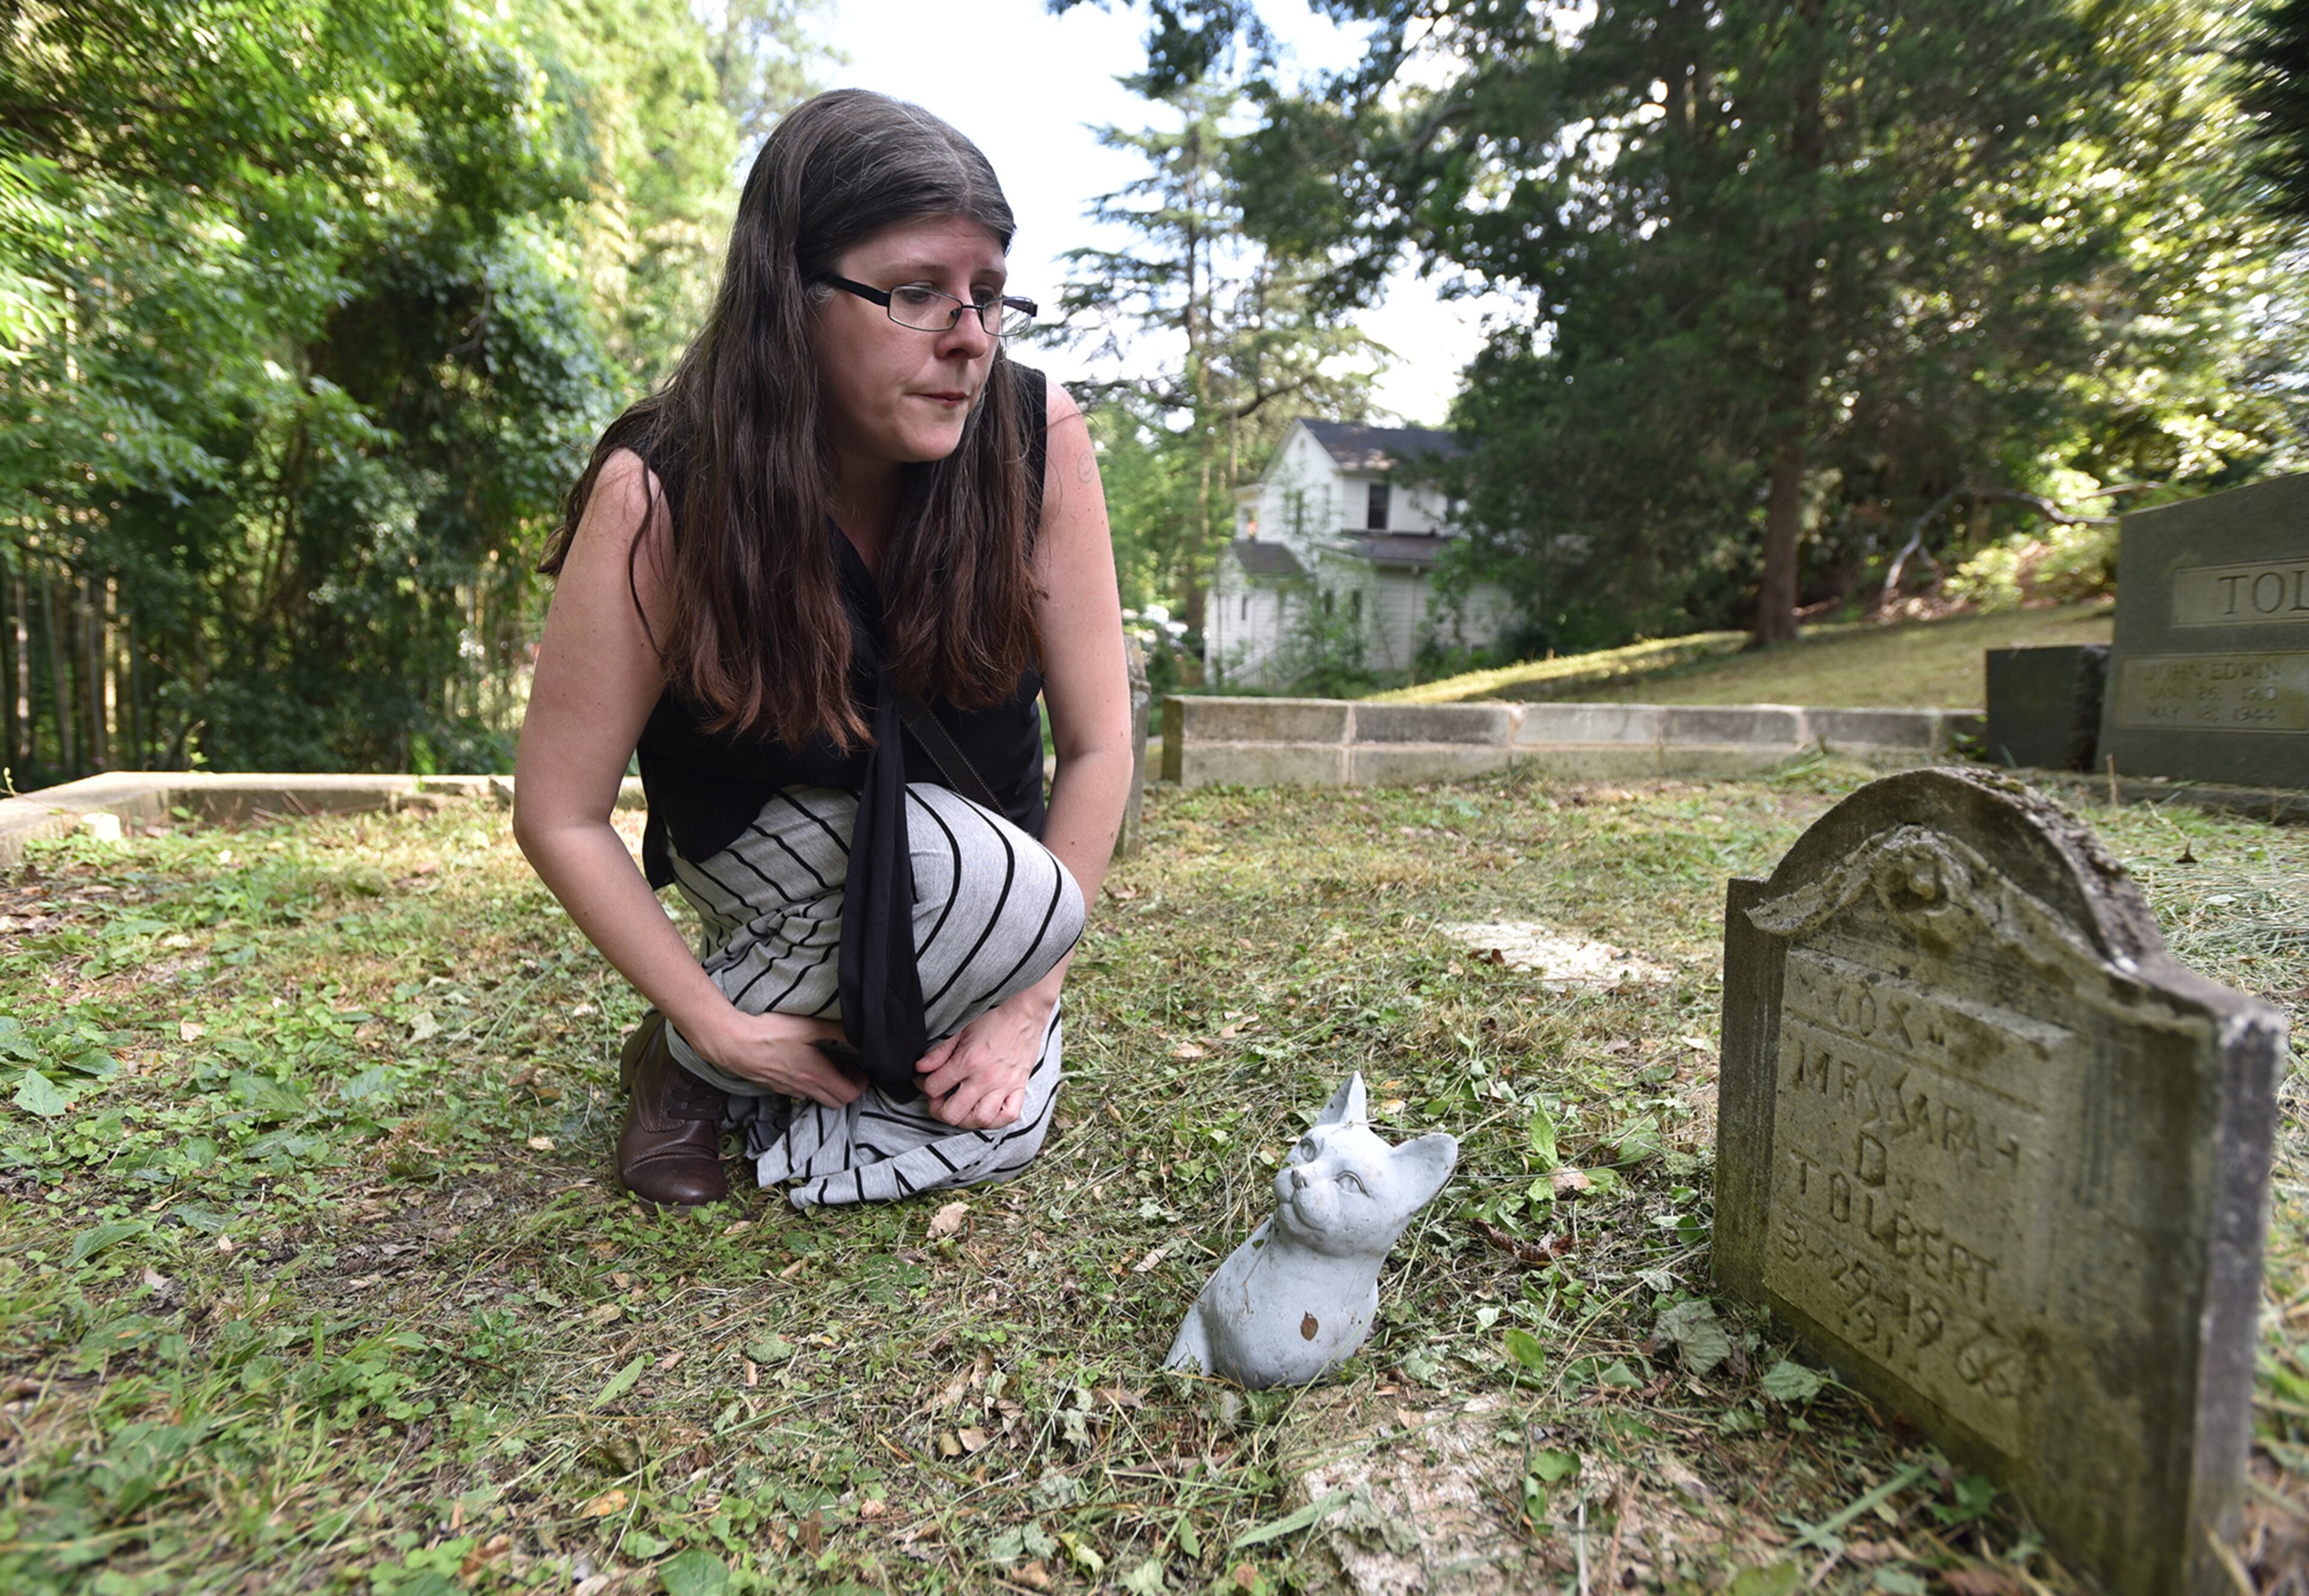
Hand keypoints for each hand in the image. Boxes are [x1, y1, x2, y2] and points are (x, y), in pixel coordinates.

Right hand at [690, 1008, 862, 1108]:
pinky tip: (807, 1065)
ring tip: (830, 1064)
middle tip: (849, 1067)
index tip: (861, 1068)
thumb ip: (835, 1030)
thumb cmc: (771, 1034)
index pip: (849, 1095)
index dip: (861, 1084)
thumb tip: (857, 1032)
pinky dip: (812, 1085)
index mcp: (817, 1076)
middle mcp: (805, 1088)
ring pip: (818, 1098)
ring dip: (830, 1087)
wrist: (735, 1045)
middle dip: (849, 1088)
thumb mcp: (809, 1026)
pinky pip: (801, 1093)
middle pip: (836, 1102)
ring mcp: (789, 1090)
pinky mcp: (776, 1087)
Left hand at [914, 988, 1054, 1128]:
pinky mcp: (1019, 1087)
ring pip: (981, 1120)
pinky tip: (987, 1109)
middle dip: (938, 1109)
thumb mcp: (960, 1029)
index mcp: (968, 1061)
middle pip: (953, 1113)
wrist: (1025, 1010)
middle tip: (937, 1100)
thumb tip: (920, 1068)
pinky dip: (997, 1119)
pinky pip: (1009, 1115)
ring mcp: (1004, 1085)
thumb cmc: (993, 1016)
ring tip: (960, 1108)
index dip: (923, 1085)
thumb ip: (939, 1051)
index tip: (924, 1079)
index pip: (934, 1088)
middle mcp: (985, 1078)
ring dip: (966, 1118)